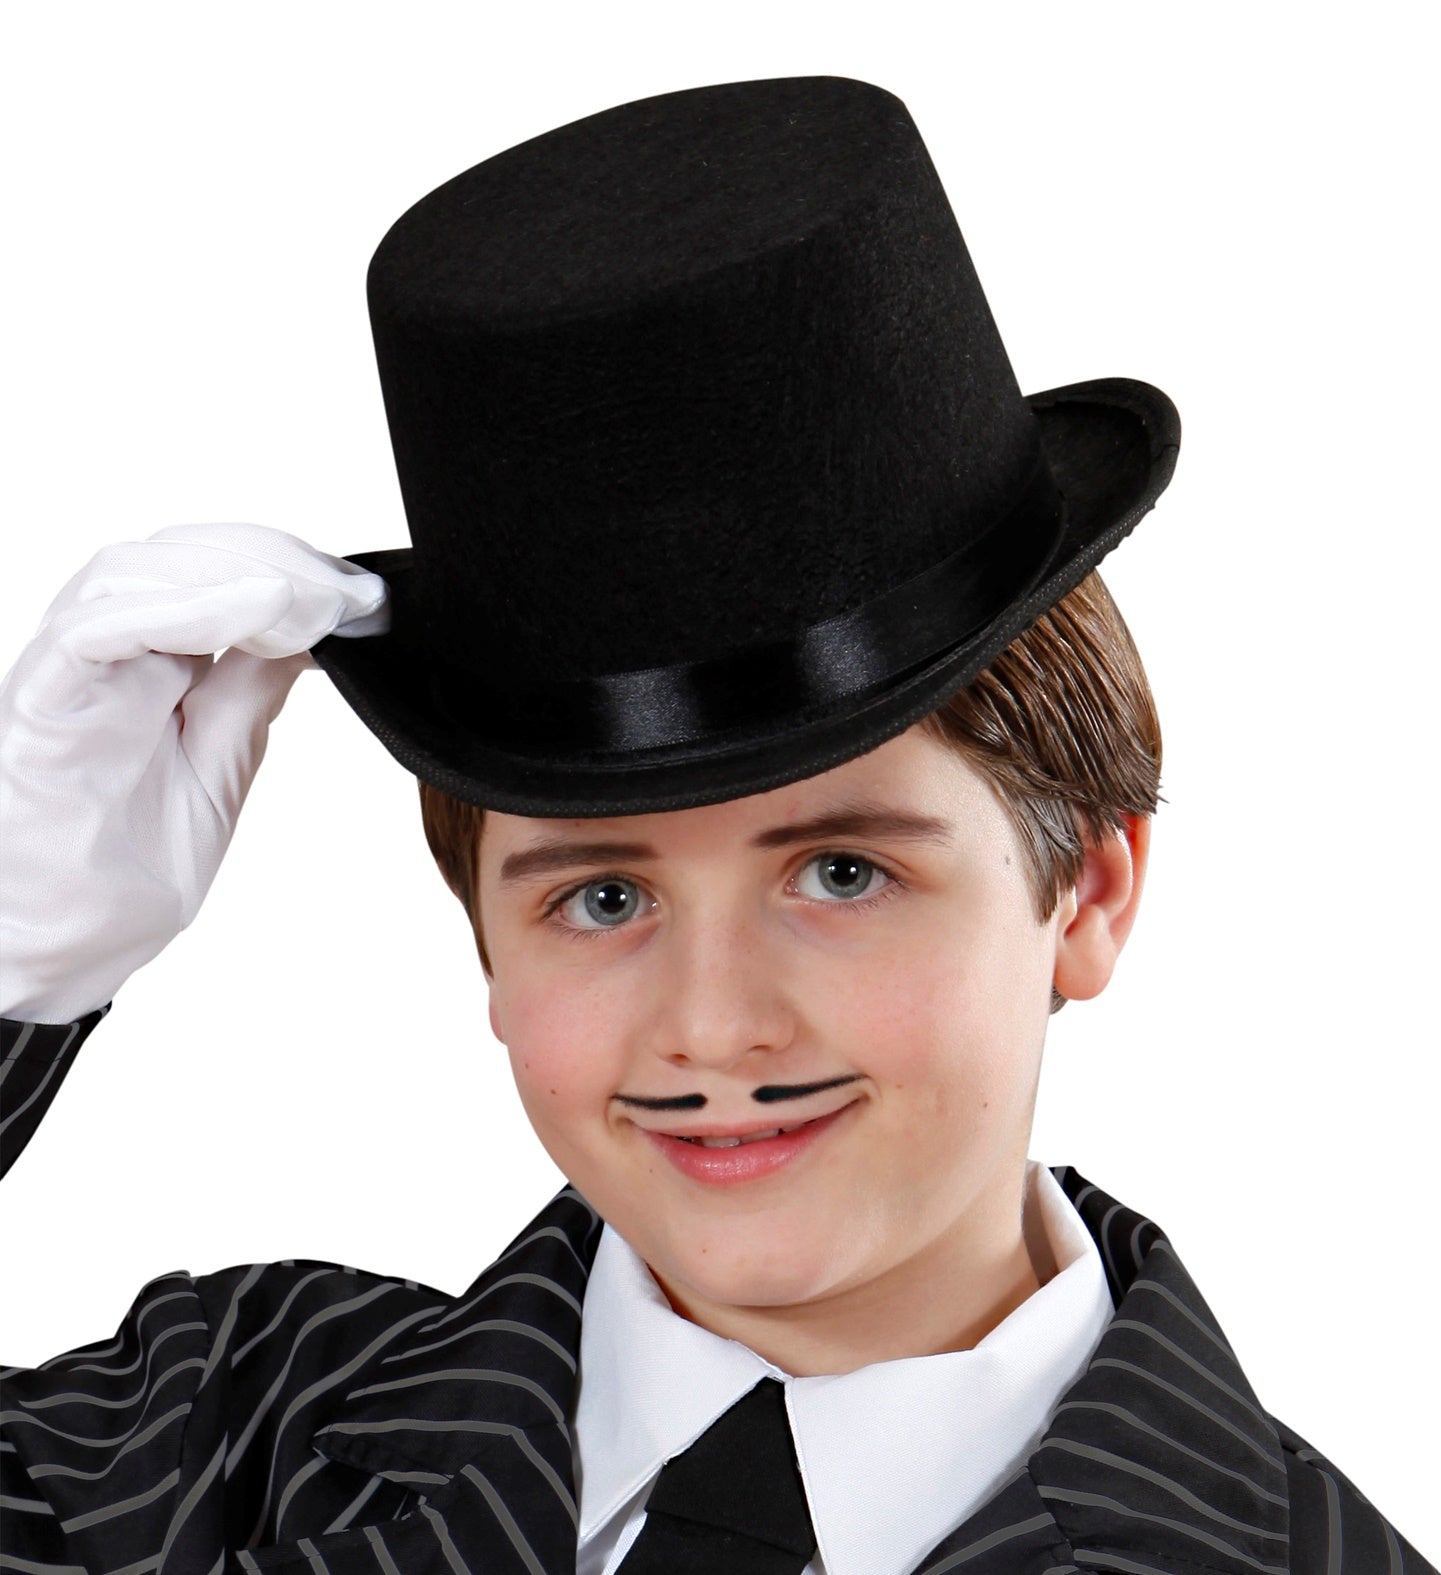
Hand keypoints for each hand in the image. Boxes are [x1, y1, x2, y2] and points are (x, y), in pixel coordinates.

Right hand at [0, 523, 388, 1022]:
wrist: (62, 954)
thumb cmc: (124, 873)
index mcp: (150, 668)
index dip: (288, 566)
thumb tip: (312, 627)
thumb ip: (250, 694)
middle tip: (347, 591)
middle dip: (270, 557)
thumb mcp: (219, 770)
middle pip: (177, 557)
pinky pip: (94, 631)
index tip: (363, 595)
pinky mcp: (40, 703)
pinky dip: (174, 609)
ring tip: (305, 599)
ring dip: (228, 571)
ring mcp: (69, 675)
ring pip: (131, 573)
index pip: (212, 575)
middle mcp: (106, 657)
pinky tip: (249, 610)